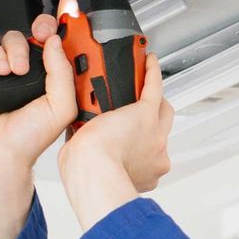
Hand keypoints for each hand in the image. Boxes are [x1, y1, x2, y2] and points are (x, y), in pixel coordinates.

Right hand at [0, 11, 76, 175]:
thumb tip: (55, 43)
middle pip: (35, 32)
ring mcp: (8, 70)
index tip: (68, 9)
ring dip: (14, 50)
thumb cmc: (28, 139)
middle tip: (40, 36)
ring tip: (14, 72)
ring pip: (10, 37)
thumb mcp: (61, 107)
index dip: (65, 23)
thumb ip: (63, 73)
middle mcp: (32, 71)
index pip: (62, 42)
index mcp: (54, 77)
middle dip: (38, 29)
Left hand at [56, 55, 174, 229]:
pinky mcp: (146, 113)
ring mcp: (155, 133)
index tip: (132, 140)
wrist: (94, 170)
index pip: (146, 154)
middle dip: (155, 124)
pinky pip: (153, 87)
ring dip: (156, 100)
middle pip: (162, 132)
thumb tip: (76, 141)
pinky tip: (148, 62)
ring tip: (143, 85)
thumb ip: (87, 152)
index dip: (139, 145)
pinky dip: (152, 73)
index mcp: (143, 170)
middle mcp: (155, 153)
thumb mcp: (88, 165)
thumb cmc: (89, 176)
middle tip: (141, 115)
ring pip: (162, 111)